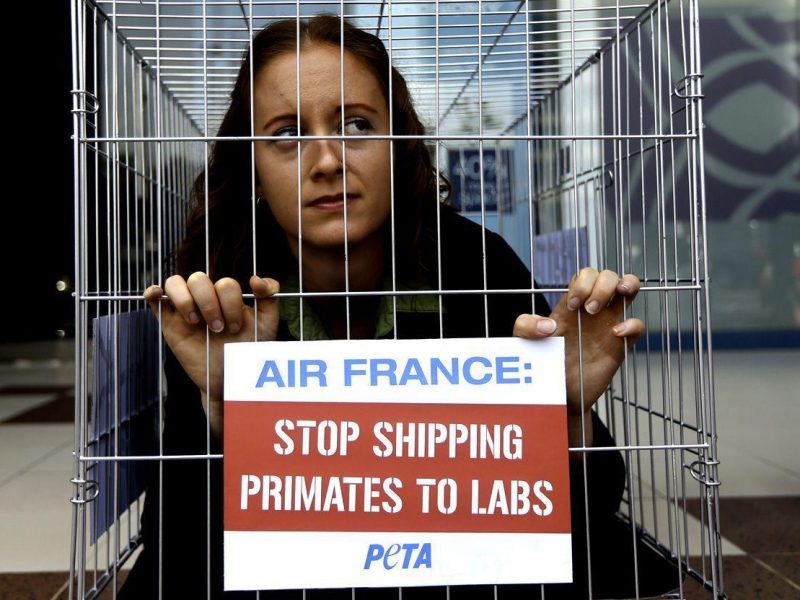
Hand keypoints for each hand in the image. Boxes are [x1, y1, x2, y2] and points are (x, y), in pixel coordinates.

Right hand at [144, 273, 279, 437]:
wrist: (228, 380)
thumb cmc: (248, 351)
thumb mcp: (266, 325)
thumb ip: (269, 299)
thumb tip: (255, 278)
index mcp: (227, 297)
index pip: (225, 283)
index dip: (231, 303)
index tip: (236, 327)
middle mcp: (205, 299)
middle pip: (198, 278)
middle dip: (210, 303)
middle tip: (218, 328)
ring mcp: (185, 310)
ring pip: (175, 282)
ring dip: (185, 299)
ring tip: (195, 321)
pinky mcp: (169, 324)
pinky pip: (154, 301)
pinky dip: (153, 292)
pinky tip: (157, 295)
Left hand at [513, 268, 643, 446]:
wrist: (557, 394)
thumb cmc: (542, 364)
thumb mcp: (524, 341)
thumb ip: (525, 326)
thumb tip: (549, 325)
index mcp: (571, 305)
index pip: (585, 275)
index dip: (582, 282)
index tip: (572, 305)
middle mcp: (592, 311)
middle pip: (607, 275)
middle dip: (601, 284)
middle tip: (589, 310)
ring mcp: (608, 326)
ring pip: (628, 289)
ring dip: (626, 285)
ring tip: (615, 298)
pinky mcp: (619, 346)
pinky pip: (637, 326)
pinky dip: (632, 324)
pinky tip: (615, 334)